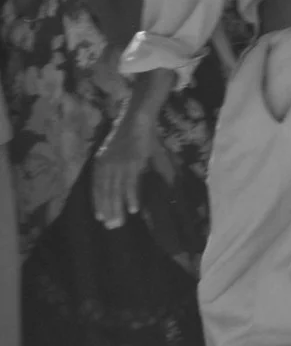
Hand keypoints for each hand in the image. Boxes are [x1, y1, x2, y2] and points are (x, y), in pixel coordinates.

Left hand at [91, 107, 171, 230]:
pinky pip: (130, 184)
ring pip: (115, 191)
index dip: (97, 203)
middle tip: (111, 227)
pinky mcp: (132, 162)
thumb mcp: (123, 152)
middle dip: (108, 210)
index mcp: (101, 162)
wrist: (138, 118)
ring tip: (120, 222)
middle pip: (105, 192)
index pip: (96, 187)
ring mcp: (118, 164)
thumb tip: (127, 186)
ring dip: (117, 208)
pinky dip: (131, 197)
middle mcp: (106, 164)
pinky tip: (133, 209)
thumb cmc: (133, 135)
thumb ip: (122, 168)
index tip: (100, 218)